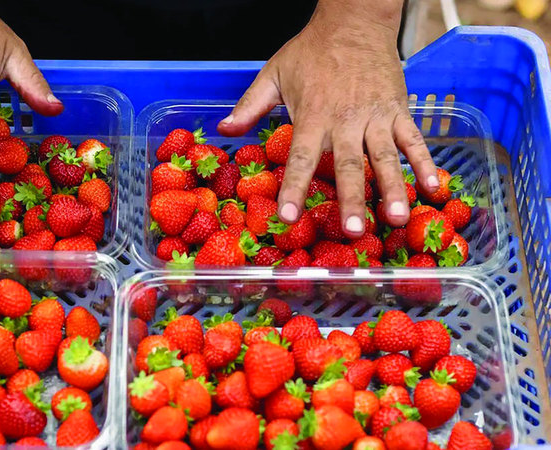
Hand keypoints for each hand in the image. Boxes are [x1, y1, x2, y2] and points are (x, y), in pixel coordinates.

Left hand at [217, 0, 437, 237]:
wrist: (354, 20)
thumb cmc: (311, 50)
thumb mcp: (273, 74)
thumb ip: (250, 106)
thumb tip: (224, 130)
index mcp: (313, 115)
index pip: (301, 158)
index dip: (294, 189)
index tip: (288, 218)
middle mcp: (346, 120)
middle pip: (349, 165)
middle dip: (352, 199)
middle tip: (354, 232)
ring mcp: (377, 116)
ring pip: (386, 157)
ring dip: (393, 189)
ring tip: (397, 219)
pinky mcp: (399, 110)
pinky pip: (414, 140)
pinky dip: (426, 163)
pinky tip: (435, 189)